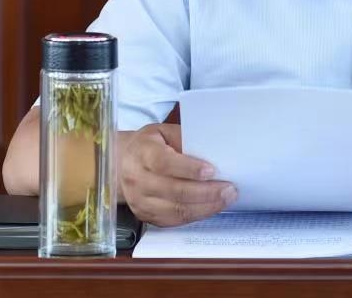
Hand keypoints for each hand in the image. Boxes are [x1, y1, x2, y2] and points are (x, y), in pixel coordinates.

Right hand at [119, 122, 236, 226]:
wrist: (122, 164)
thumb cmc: (150, 145)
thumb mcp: (164, 132)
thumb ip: (185, 139)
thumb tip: (213, 150)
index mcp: (142, 153)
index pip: (164, 163)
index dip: (189, 168)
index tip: (212, 170)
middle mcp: (137, 179)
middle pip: (173, 190)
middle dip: (205, 192)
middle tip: (229, 189)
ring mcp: (140, 201)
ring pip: (175, 210)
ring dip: (205, 207)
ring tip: (226, 199)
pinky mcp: (145, 216)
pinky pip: (174, 221)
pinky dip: (196, 215)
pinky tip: (211, 207)